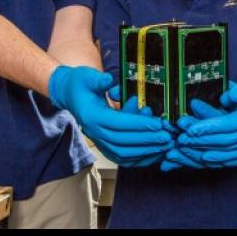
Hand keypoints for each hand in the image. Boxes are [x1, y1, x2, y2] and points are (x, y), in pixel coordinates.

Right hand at [48, 66, 174, 166]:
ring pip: (123, 153)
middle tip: (167, 137)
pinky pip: (122, 158)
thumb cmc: (81, 83)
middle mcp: (94, 131)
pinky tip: (154, 155)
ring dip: (145, 151)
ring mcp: (99, 140)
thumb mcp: (88, 76)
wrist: (69, 94)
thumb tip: (109, 81)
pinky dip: (139, 159)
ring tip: (164, 146)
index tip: (157, 123)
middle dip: (146, 140)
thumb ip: (99, 80)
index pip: (118, 122)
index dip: (138, 124)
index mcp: (92, 115)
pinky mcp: (104, 145)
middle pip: (123, 141)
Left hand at [168, 69, 236, 167]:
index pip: (230, 124)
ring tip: (185, 153)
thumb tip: (226, 96)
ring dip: (205, 155)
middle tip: (179, 141)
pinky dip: (219, 162)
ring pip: (229, 155)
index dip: (209, 128)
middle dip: (200, 142)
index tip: (190, 129)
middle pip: (226, 142)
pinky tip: (203, 160)